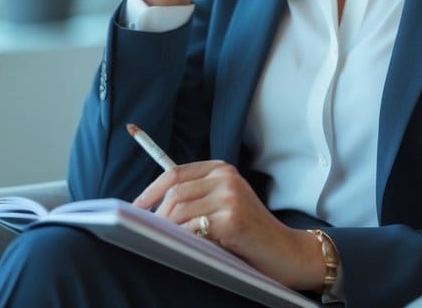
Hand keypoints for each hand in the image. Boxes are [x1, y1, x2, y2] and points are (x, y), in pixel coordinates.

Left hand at [133, 161, 325, 291]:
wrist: (286, 252)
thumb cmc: (250, 234)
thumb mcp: (224, 205)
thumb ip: (197, 198)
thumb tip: (151, 208)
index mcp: (221, 169)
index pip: (174, 172)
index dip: (150, 191)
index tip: (135, 208)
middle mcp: (226, 177)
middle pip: (173, 190)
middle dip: (154, 214)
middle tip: (147, 233)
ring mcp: (229, 196)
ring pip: (178, 209)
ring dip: (165, 229)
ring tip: (164, 243)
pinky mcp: (232, 218)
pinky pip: (192, 228)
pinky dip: (182, 240)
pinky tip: (187, 249)